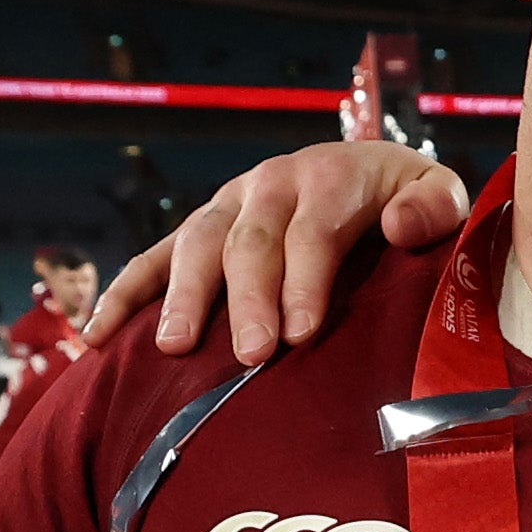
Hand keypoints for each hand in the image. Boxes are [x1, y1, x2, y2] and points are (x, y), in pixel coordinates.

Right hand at [89, 142, 474, 364]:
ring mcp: (226, 206)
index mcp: (329, 176)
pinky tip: (96, 338)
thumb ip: (432, 207)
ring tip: (174, 348)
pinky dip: (122, 296)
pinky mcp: (198, 231)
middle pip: (249, 243)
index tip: (301, 333)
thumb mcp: (436, 193)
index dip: (304, 280)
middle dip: (248, 300)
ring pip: (195, 246)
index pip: (312, 231)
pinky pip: (151, 261)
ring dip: (183, 297)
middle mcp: (269, 184)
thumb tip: (397, 223)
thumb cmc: (407, 203)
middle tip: (252, 355)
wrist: (371, 175)